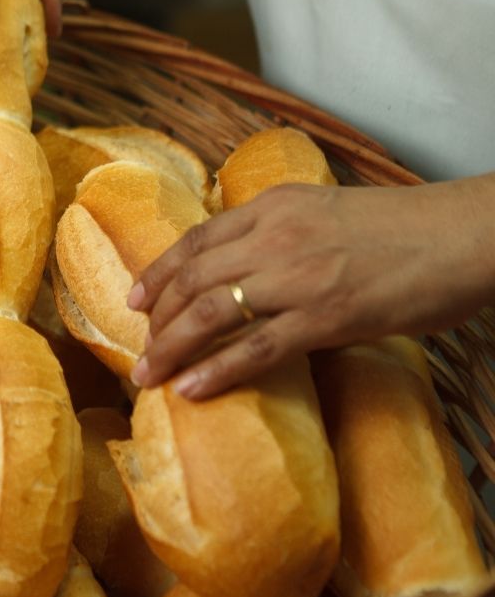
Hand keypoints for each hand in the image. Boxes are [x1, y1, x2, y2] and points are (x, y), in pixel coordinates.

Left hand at [127, 177, 494, 398]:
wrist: (465, 233)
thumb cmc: (402, 227)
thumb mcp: (325, 211)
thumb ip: (279, 233)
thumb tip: (246, 268)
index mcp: (273, 206)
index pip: (195, 240)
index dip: (157, 273)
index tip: (134, 300)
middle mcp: (274, 237)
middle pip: (192, 279)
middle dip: (156, 319)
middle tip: (139, 350)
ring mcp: (298, 278)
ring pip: (212, 313)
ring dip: (171, 348)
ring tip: (148, 377)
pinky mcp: (327, 317)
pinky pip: (256, 349)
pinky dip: (217, 371)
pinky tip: (191, 389)